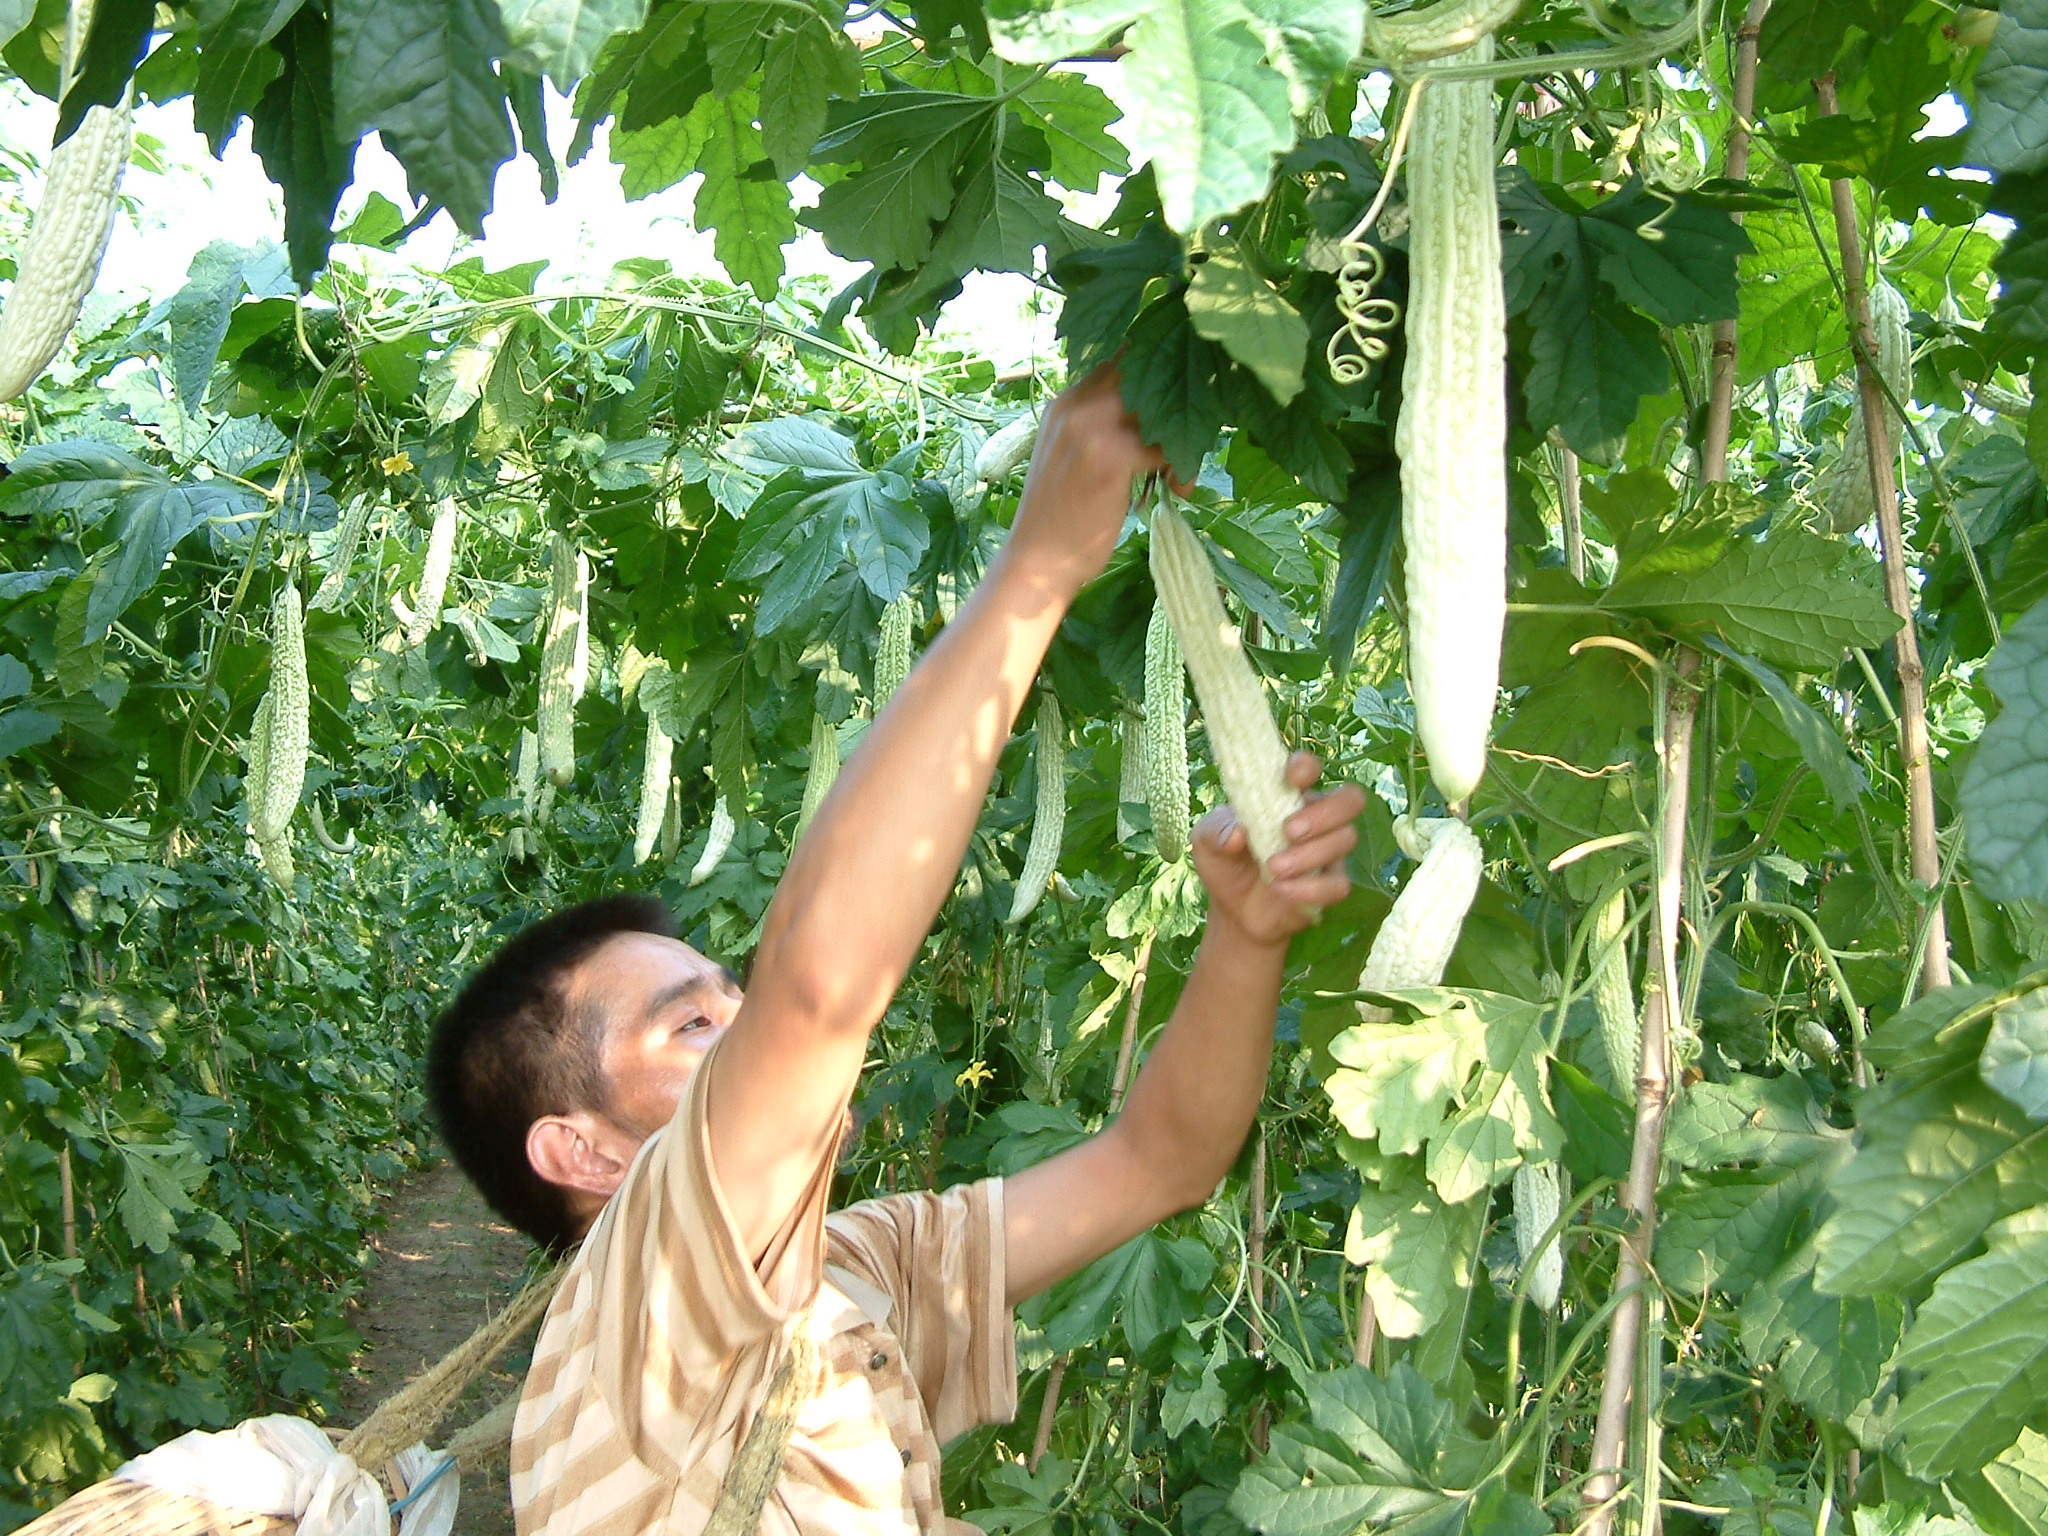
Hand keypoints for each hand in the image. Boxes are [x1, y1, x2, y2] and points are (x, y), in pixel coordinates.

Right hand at [1005, 366, 1163, 595]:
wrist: (1037, 562)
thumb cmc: (1059, 515)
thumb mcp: (1072, 452)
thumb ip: (1101, 422)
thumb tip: (1155, 407)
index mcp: (1066, 400)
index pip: (1123, 358)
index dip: (1156, 377)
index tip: (1173, 409)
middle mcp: (1078, 403)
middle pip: (1148, 375)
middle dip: (1176, 404)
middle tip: (1181, 442)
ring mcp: (1094, 427)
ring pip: (1163, 410)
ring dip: (1183, 438)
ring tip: (1177, 473)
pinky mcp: (1115, 457)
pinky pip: (1169, 448)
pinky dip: (1182, 469)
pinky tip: (1177, 489)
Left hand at [1193, 753, 1363, 947]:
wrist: (1234, 912)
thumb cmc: (1225, 862)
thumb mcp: (1206, 842)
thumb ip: (1216, 831)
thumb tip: (1237, 833)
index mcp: (1286, 796)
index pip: (1310, 770)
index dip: (1306, 767)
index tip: (1291, 776)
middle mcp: (1315, 818)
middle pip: (1350, 799)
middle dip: (1324, 812)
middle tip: (1288, 830)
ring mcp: (1327, 852)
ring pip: (1345, 839)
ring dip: (1309, 854)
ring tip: (1273, 868)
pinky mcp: (1330, 885)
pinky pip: (1337, 884)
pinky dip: (1309, 888)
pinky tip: (1280, 890)